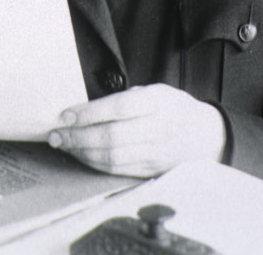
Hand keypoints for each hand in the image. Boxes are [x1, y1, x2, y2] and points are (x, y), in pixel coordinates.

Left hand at [48, 83, 225, 177]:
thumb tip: (89, 108)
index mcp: (157, 103)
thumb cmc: (175, 109)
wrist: (207, 137)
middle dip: (77, 137)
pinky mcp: (149, 170)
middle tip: (56, 134)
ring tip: (63, 144)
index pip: (119, 109)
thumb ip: (127, 98)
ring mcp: (153, 153)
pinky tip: (81, 155)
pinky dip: (93, 164)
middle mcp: (156, 129)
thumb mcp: (156, 91)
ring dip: (81, 152)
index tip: (66, 114)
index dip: (89, 113)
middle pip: (111, 137)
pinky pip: (116, 170)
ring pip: (111, 157)